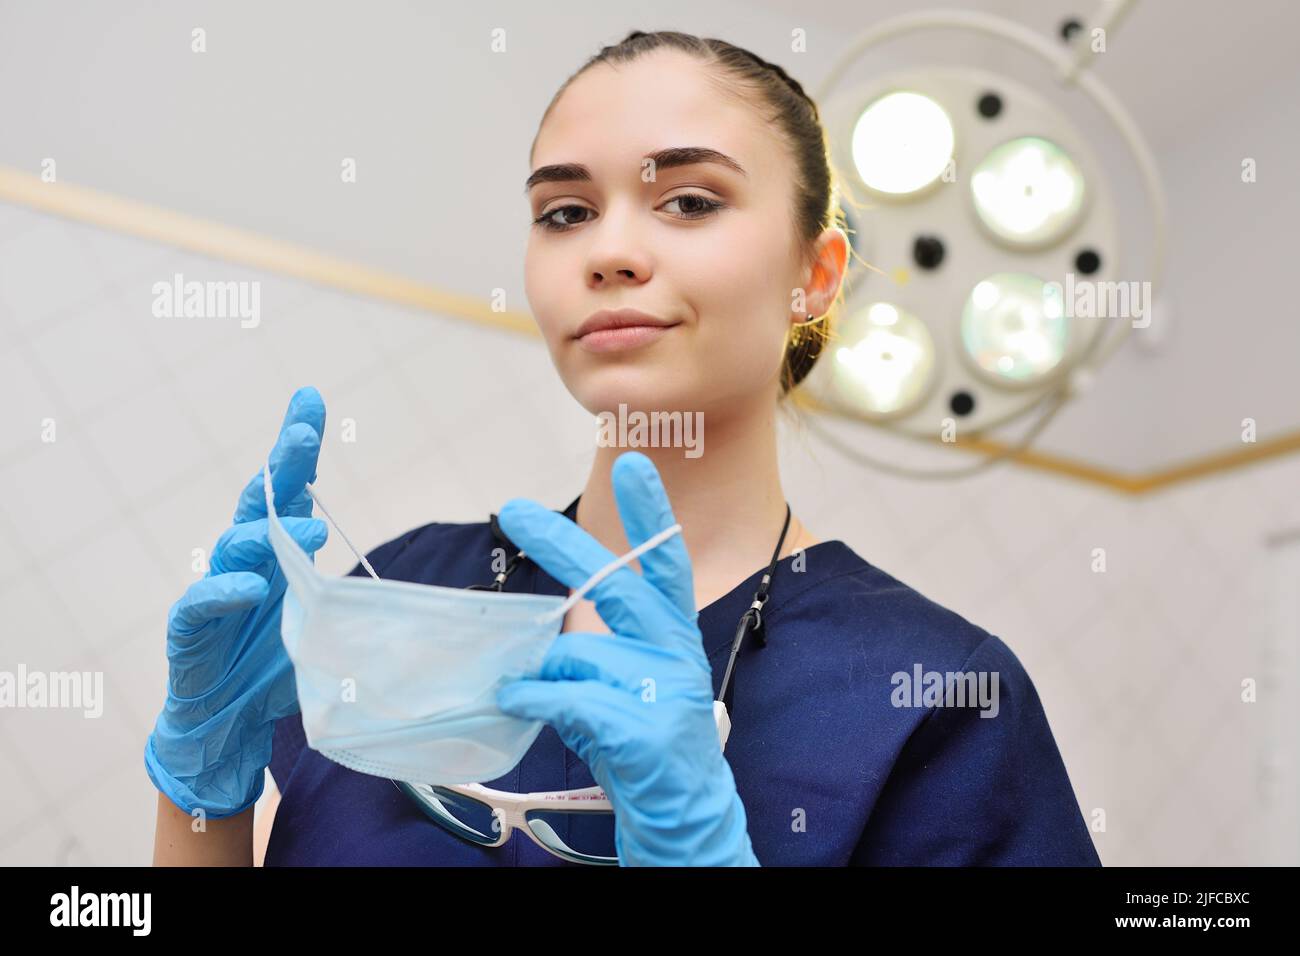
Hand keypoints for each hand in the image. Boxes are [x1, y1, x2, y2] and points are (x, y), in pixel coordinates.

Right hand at [144, 386, 328, 818]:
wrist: (228, 729)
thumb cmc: (278, 668)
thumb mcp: (327, 623)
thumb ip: (350, 594)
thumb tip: (410, 585)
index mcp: (279, 552)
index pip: (288, 489)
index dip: (297, 446)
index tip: (310, 397)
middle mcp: (245, 562)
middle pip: (259, 502)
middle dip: (281, 464)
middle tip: (303, 435)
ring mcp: (214, 592)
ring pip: (234, 547)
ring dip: (272, 534)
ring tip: (313, 530)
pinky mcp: (189, 632)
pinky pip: (200, 605)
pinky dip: (225, 593)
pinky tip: (250, 587)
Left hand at [494, 452, 758, 865]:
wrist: (685, 817)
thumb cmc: (644, 746)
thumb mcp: (623, 688)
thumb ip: (591, 653)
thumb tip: (532, 640)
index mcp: (672, 636)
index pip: (664, 563)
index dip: (650, 513)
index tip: (634, 463)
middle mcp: (675, 653)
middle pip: (617, 585)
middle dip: (561, 545)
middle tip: (510, 509)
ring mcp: (665, 690)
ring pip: (576, 655)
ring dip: (542, 675)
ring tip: (531, 697)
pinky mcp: (645, 729)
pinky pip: (568, 697)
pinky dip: (533, 697)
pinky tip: (515, 700)